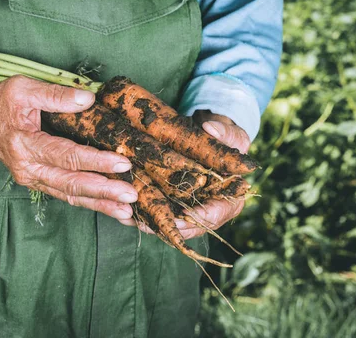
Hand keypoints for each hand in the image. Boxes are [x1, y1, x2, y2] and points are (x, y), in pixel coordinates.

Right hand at [0, 76, 137, 221]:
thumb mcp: (22, 88)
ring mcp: (33, 179)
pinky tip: (111, 209)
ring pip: (70, 195)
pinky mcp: (38, 182)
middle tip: (132, 196)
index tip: (122, 162)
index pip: (66, 155)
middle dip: (103, 191)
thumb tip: (88, 99)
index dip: (95, 160)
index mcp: (25, 144)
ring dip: (100, 204)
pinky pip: (66, 196)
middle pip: (71, 183)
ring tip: (127, 212)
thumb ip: (55, 95)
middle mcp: (28, 168)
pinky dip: (90, 203)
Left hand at [127, 110, 250, 237]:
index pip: (214, 215)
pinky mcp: (175, 203)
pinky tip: (124, 210)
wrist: (211, 139)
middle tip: (147, 225)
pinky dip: (144, 212)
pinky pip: (160, 212)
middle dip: (167, 226)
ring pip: (170, 222)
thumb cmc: (226, 139)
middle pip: (188, 226)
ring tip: (129, 218)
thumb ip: (224, 132)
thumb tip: (210, 128)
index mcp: (229, 199)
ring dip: (150, 223)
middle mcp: (208, 209)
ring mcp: (190, 208)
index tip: (179, 218)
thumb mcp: (231, 134)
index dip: (196, 218)